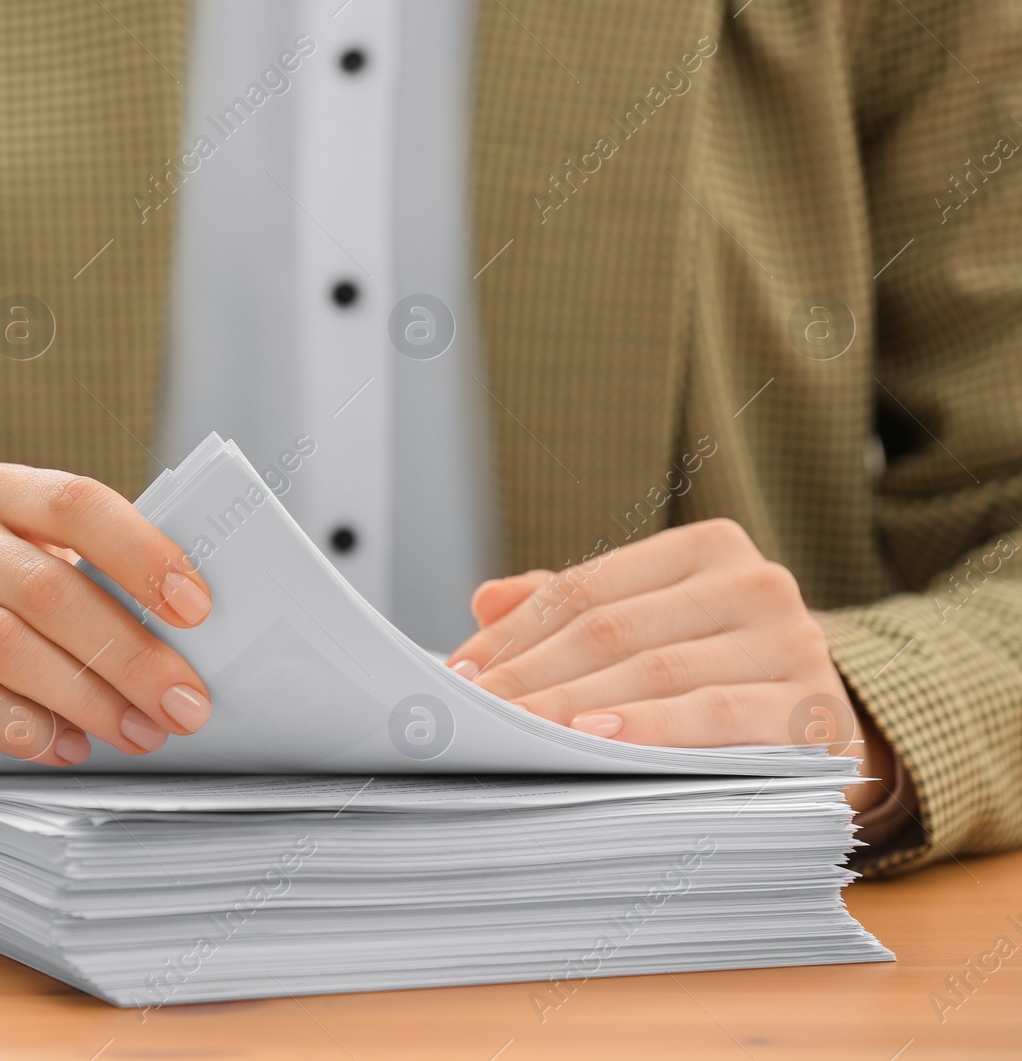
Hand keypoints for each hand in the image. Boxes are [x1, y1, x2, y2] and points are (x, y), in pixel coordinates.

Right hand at [0, 463, 211, 764]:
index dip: (141, 554)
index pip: (76, 504)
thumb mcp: (44, 565)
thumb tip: (189, 638)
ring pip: (4, 646)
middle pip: (46, 589)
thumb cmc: (0, 599)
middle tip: (182, 702)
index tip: (197, 609)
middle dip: (128, 654)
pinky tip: (68, 747)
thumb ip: (102, 581)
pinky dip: (24, 728)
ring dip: (85, 697)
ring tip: (137, 731)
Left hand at [445, 519, 892, 812]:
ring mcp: (791, 643)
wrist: (829, 733)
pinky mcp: (812, 708)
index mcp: (709, 548)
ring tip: (516, 731)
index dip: (517, 631)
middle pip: (613, 629)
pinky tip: (597, 741)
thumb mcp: (651, 629)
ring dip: (574, 705)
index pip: (588, 587)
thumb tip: (484, 599)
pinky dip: (650, 728)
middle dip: (531, 674)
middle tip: (473, 712)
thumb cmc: (718, 675)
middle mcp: (756, 583)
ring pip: (655, 671)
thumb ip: (574, 610)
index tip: (460, 671)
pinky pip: (714, 715)